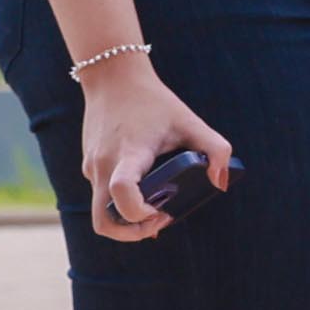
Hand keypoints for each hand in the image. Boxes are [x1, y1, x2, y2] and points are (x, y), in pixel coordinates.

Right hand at [75, 55, 240, 243]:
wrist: (112, 77)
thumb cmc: (153, 101)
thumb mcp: (190, 121)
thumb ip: (216, 149)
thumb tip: (220, 183)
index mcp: (127, 155)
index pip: (123, 195)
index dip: (141, 214)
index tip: (162, 210)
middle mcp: (103, 166)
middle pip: (103, 223)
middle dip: (131, 233)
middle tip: (159, 220)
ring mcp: (91, 168)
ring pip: (101, 212)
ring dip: (126, 219)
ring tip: (155, 208)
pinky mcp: (88, 166)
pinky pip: (101, 195)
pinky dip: (120, 202)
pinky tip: (144, 191)